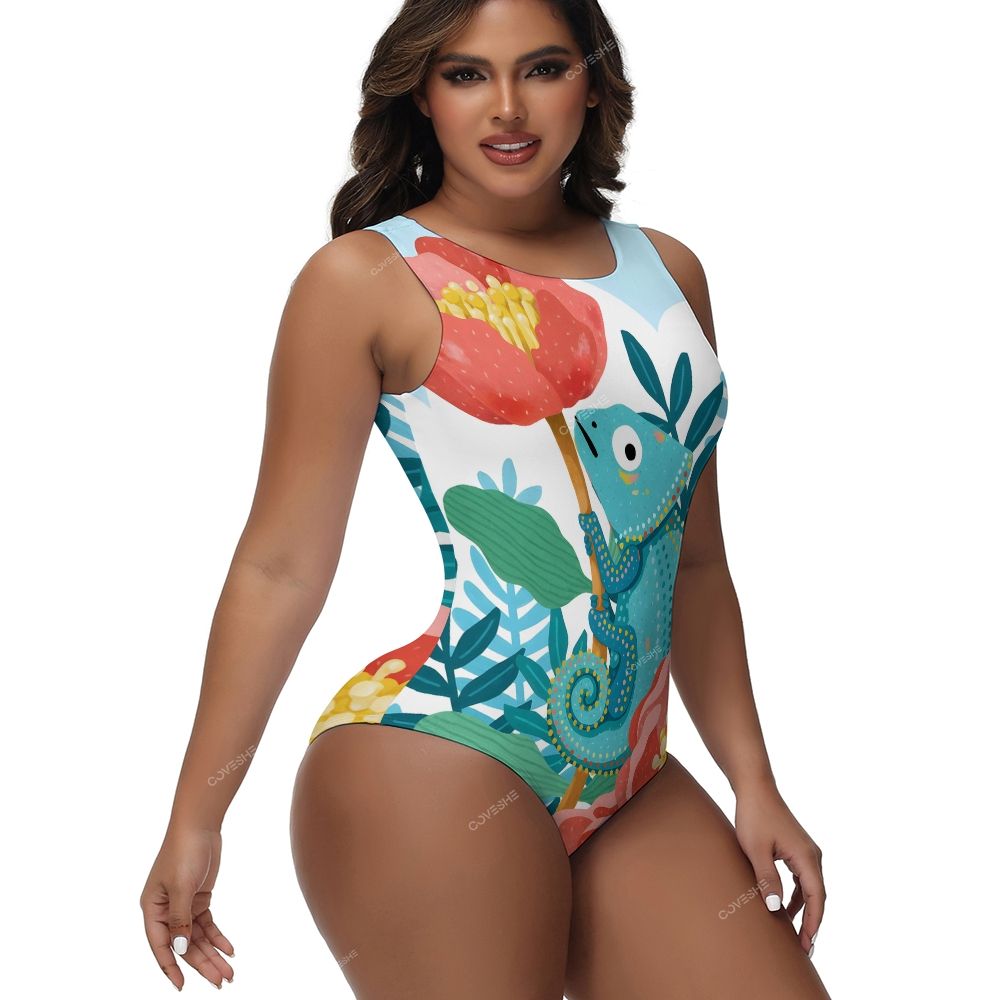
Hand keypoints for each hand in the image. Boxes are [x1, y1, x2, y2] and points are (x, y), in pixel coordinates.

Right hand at [140, 825, 234, 989]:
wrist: (199, 825)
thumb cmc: (184, 852)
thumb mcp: (182, 887)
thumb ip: (181, 920)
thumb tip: (181, 949)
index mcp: (152, 909)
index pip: (161, 946)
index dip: (171, 967)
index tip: (182, 986)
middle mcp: (165, 911)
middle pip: (184, 945)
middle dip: (202, 964)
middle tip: (221, 981)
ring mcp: (183, 905)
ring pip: (197, 937)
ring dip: (213, 954)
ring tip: (229, 972)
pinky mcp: (198, 898)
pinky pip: (207, 924)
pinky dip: (217, 937)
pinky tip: (229, 949)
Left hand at [734, 782, 824, 955]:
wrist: (755, 788)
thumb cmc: (754, 816)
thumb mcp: (756, 850)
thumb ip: (767, 878)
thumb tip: (775, 908)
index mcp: (806, 857)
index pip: (816, 898)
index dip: (813, 923)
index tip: (807, 945)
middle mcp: (812, 855)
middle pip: (818, 896)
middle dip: (812, 923)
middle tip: (804, 949)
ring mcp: (806, 852)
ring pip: (811, 889)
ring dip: (805, 911)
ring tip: (796, 935)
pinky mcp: (797, 849)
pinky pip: (803, 879)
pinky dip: (798, 896)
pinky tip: (787, 908)